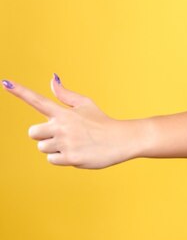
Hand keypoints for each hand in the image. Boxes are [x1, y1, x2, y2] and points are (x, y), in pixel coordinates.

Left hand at [2, 75, 133, 168]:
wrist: (122, 139)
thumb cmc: (102, 122)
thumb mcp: (86, 104)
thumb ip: (65, 95)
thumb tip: (52, 79)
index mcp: (64, 112)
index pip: (38, 100)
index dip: (20, 91)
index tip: (4, 82)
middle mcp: (62, 126)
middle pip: (33, 132)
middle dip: (43, 135)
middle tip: (62, 135)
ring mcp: (66, 142)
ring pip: (42, 148)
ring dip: (55, 148)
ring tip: (74, 144)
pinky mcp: (71, 158)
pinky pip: (52, 160)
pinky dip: (62, 159)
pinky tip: (77, 152)